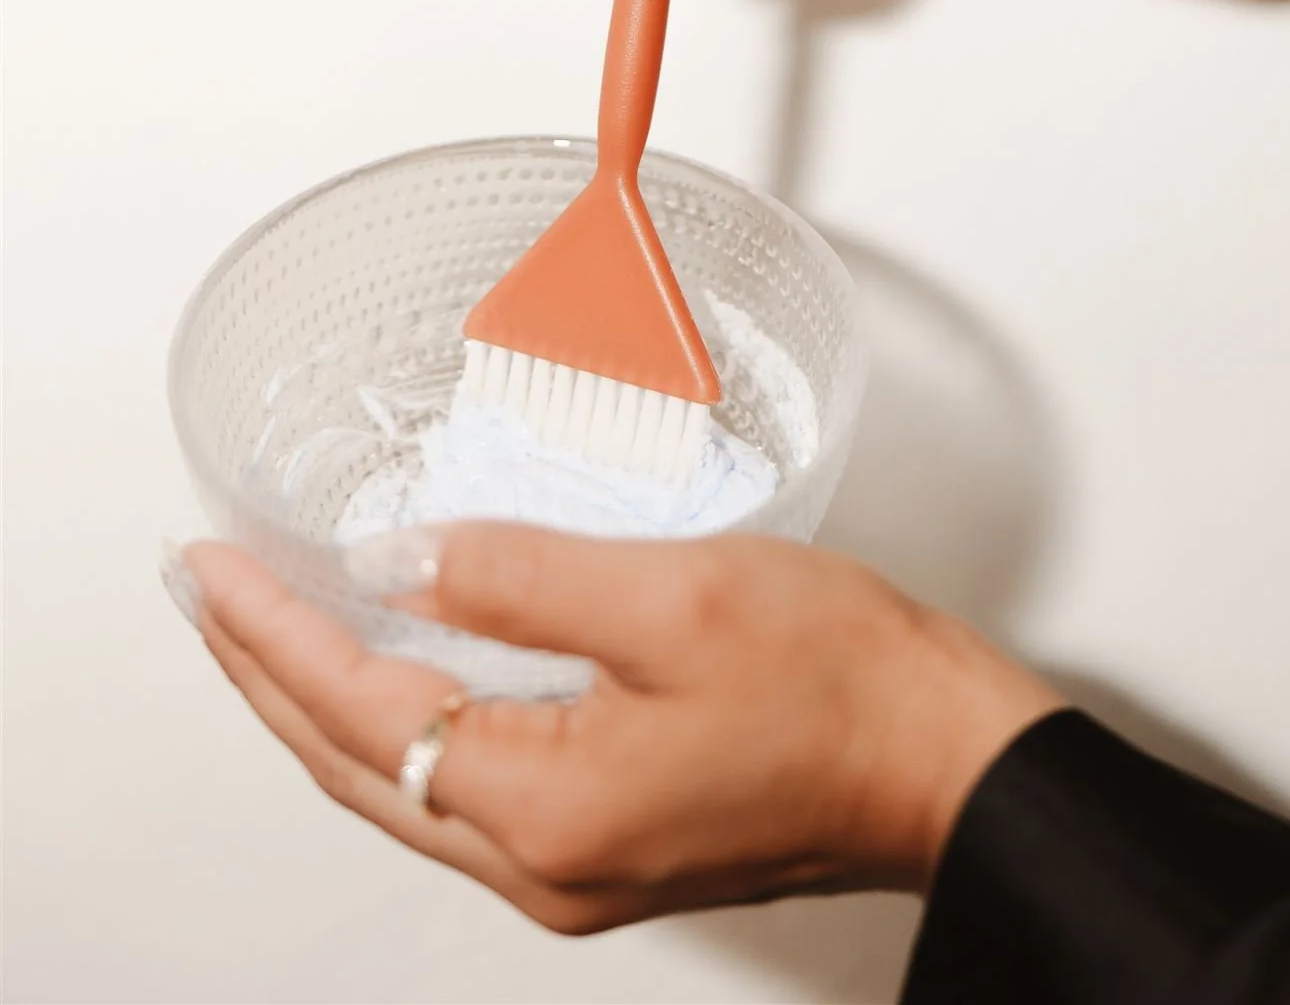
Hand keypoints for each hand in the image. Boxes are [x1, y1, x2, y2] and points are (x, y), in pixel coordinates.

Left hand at [173, 526, 1058, 933]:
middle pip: (352, 764)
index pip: (357, 706)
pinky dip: (400, 720)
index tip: (208, 563)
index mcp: (545, 807)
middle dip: (264, 674)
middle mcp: (543, 862)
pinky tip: (393, 670)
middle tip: (203, 593)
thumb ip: (519, 576)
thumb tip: (395, 562)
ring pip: (399, 782)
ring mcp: (575, 868)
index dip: (270, 629)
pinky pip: (459, 786)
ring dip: (322, 699)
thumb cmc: (840, 680)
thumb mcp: (672, 593)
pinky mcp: (608, 843)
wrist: (946, 758)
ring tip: (266, 626)